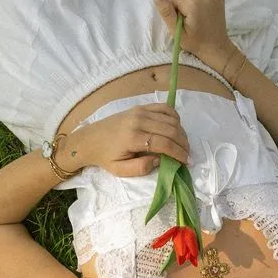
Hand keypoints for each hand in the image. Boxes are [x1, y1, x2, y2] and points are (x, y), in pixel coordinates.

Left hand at [65, 104, 190, 176]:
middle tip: (188, 155)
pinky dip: (175, 118)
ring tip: (182, 145)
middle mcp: (138, 120)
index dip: (179, 153)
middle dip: (184, 144)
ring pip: (171, 119)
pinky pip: (165, 108)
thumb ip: (142, 168)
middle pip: (171, 130)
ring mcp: (140, 111)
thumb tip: (161, 160)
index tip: (187, 162)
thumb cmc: (105, 157)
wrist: (89, 139)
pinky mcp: (141, 107)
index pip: (164, 143)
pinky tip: (176, 129)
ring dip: (181, 132)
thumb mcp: (121, 170)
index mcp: (132, 137)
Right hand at [153, 0, 233, 67]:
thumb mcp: (177, 32)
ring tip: (189, 12)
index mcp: (193, 3)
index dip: (170, 7)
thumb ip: (166, 12)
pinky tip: (197, 8)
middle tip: (182, 16)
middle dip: (176, 0)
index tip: (177, 19)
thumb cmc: (196, 43)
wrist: (217, 48)